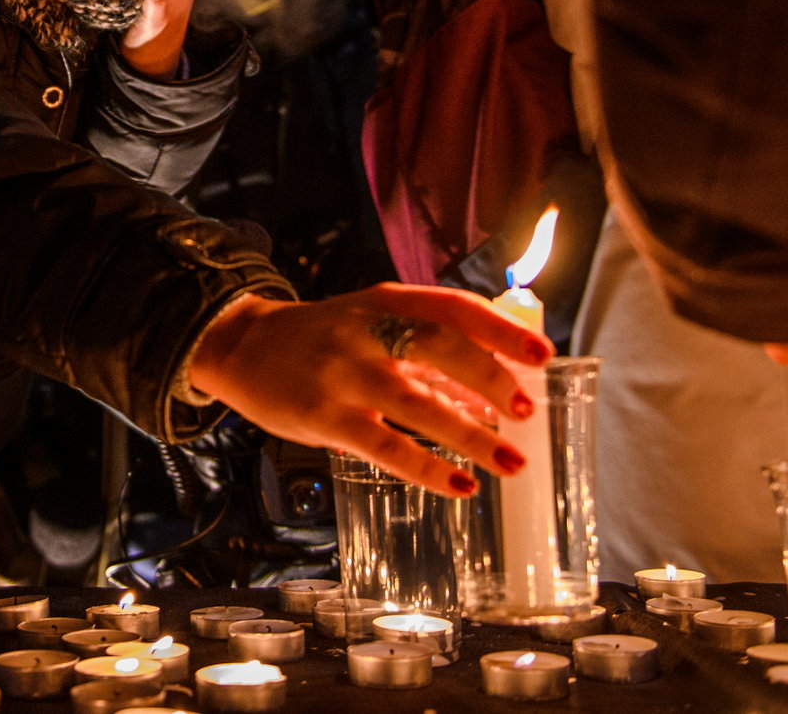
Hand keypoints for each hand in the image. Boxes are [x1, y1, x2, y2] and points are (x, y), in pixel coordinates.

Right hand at [188, 285, 555, 496]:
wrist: (243, 347)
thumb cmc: (323, 338)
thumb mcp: (374, 324)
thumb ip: (430, 353)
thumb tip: (496, 395)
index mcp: (386, 301)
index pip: (454, 307)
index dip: (502, 330)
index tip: (543, 354)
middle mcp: (367, 331)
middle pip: (438, 345)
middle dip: (490, 377)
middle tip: (527, 409)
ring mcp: (343, 374)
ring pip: (417, 403)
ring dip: (471, 434)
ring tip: (512, 461)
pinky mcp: (324, 417)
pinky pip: (385, 446)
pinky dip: (427, 468)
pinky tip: (460, 485)